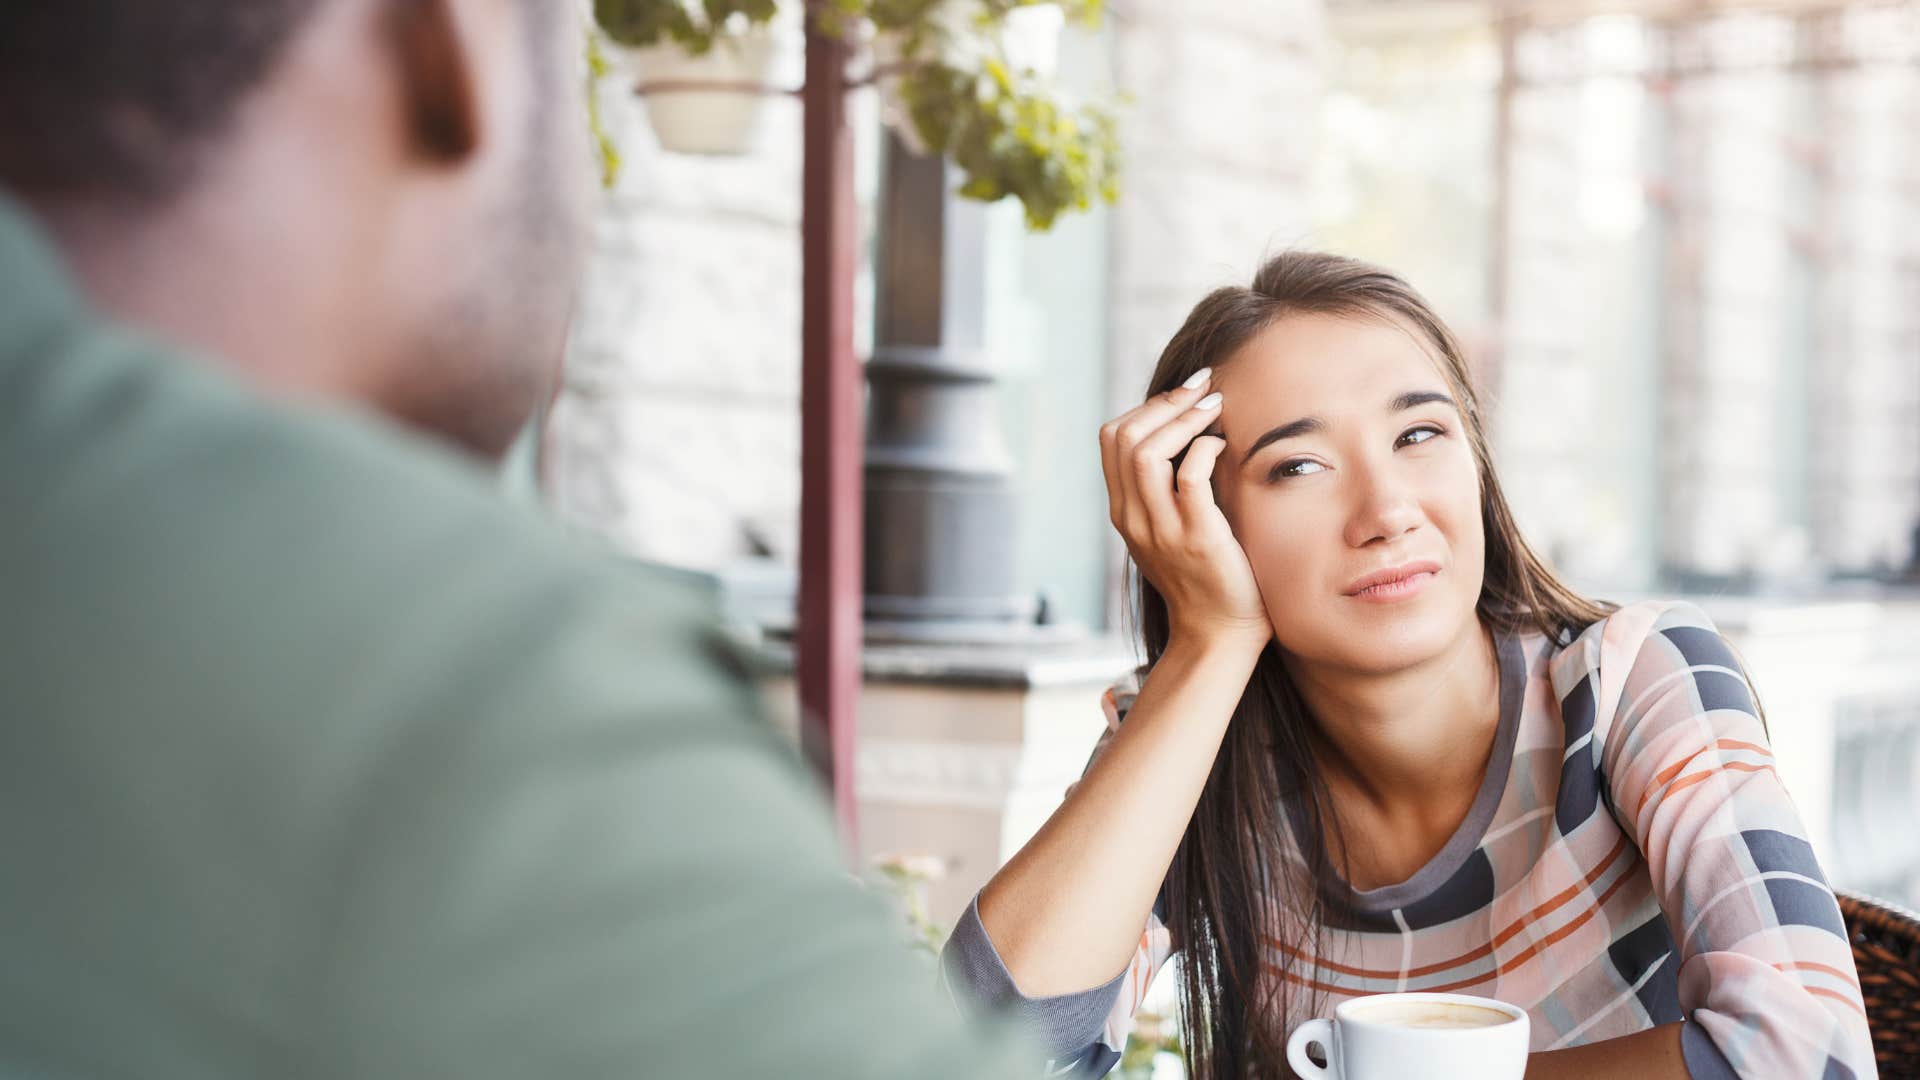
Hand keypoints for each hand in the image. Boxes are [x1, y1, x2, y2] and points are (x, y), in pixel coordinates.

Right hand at [1099, 369, 1269, 649]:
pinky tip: (1224, 444)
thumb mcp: (1169, 528)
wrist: (1219, 633)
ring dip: (1184, 419)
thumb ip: (1165, 489)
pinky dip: (1206, 449)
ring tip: (1215, 406)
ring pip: (1148, 453)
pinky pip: (1190, 478)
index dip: (1146, 406)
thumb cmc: (1206, 575)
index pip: (1112, 439)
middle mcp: (1133, 518)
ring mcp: (1161, 530)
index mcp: (1123, 511)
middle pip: (1125, 437)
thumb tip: (1187, 431)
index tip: (1183, 394)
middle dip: (1165, 402)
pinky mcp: (1198, 538)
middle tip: (1203, 387)